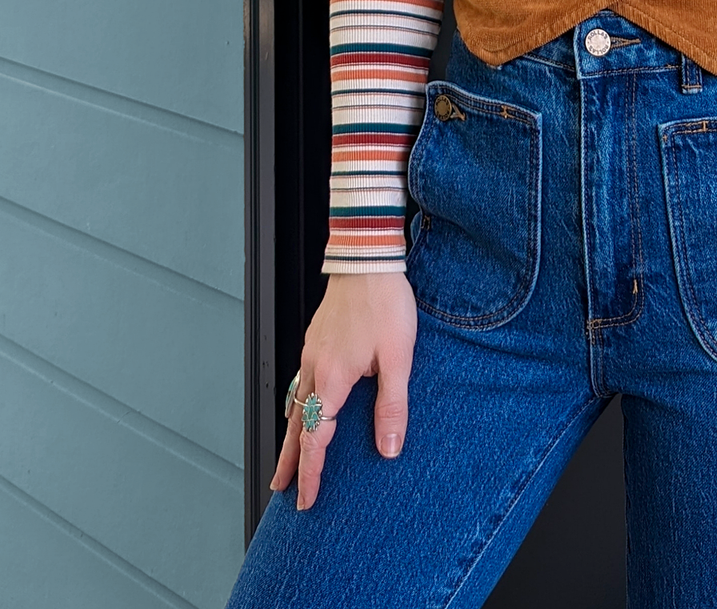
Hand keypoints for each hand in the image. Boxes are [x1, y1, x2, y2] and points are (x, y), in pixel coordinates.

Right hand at [271, 271, 417, 510]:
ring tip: (288, 455)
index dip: (311, 472)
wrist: (366, 257)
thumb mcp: (397, 357)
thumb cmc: (384, 302)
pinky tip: (304, 403)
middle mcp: (315, 367)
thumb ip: (392, 405)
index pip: (315, 438)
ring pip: (295, 402)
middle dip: (289, 461)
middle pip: (295, 426)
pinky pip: (300, 380)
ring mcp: (312, 351)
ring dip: (291, 432)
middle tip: (280, 488)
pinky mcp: (316, 338)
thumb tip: (389, 447)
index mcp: (332, 378)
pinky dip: (297, 402)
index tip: (307, 498)